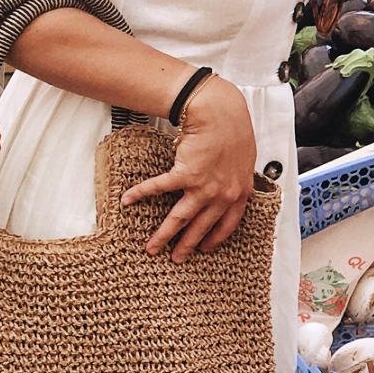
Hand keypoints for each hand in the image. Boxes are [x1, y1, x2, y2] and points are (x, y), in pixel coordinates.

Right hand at [121, 76, 257, 260]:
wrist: (221, 112)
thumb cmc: (235, 130)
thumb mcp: (246, 160)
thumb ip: (237, 177)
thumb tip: (230, 184)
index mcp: (240, 192)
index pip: (227, 224)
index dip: (214, 238)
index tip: (205, 248)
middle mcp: (222, 195)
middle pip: (201, 227)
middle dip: (186, 246)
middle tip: (176, 259)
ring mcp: (203, 187)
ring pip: (180, 218)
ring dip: (164, 235)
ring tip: (152, 248)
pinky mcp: (184, 174)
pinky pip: (159, 188)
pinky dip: (141, 194)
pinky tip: (127, 200)